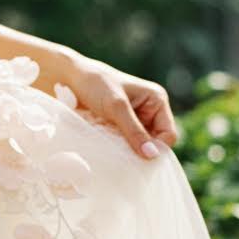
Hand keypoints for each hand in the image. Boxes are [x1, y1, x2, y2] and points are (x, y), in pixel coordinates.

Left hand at [57, 52, 178, 160]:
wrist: (70, 79)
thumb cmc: (95, 84)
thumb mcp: (116, 107)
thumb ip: (134, 131)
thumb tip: (152, 155)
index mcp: (157, 101)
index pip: (168, 134)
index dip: (157, 148)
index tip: (139, 159)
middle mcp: (149, 111)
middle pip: (154, 143)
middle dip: (141, 151)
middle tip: (123, 158)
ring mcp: (134, 121)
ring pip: (139, 147)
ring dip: (128, 152)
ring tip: (113, 152)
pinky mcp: (120, 128)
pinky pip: (125, 146)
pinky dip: (118, 150)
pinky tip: (107, 150)